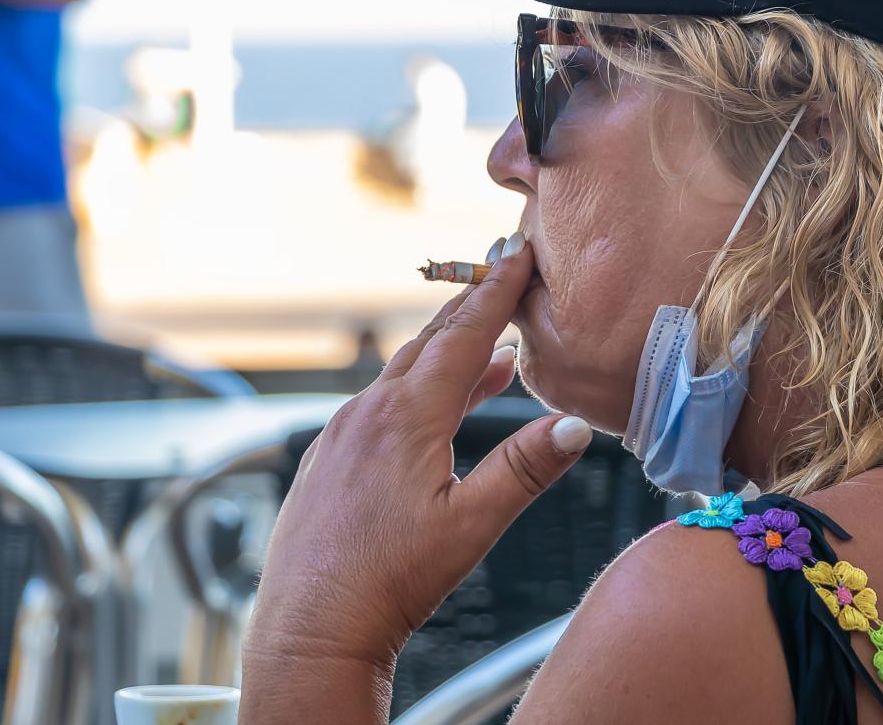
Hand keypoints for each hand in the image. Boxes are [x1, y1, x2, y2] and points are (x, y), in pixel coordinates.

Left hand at [242, 239, 591, 711]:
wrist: (310, 627)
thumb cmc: (387, 582)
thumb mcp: (471, 527)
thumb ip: (523, 470)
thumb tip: (572, 425)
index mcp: (406, 417)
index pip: (463, 336)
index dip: (496, 292)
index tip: (517, 255)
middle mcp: (367, 414)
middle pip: (429, 343)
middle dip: (472, 309)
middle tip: (503, 279)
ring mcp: (341, 435)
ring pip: (401, 376)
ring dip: (446, 356)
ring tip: (489, 356)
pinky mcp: (326, 461)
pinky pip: (376, 405)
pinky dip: (413, 391)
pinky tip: (428, 415)